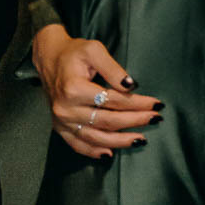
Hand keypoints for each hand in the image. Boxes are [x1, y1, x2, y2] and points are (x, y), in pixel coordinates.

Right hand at [32, 24, 160, 161]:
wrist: (48, 58)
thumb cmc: (74, 53)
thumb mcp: (94, 50)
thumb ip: (113, 68)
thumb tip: (131, 86)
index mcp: (74, 89)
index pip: (113, 100)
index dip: (137, 103)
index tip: (156, 104)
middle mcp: (66, 108)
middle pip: (107, 120)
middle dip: (134, 121)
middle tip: (155, 118)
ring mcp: (62, 120)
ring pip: (95, 137)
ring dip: (119, 141)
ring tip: (140, 140)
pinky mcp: (59, 127)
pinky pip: (77, 144)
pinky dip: (93, 152)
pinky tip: (109, 154)